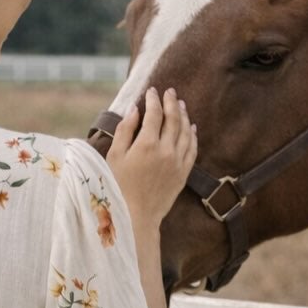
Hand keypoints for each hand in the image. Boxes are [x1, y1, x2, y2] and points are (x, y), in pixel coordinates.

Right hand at [107, 85, 197, 229]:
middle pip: (173, 118)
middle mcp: (166, 150)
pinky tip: (191, 127)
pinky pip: (192, 148)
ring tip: (180, 104)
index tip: (152, 91)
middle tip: (170, 91)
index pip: (154, 113)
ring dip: (183, 115)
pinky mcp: (184, 173)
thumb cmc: (119, 187)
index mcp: (146, 144)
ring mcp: (178, 161)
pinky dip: (193, 134)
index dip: (154, 99)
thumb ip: (125, 130)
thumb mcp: (115, 157)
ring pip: (186, 131)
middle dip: (171, 102)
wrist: (136, 216)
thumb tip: (134, 110)